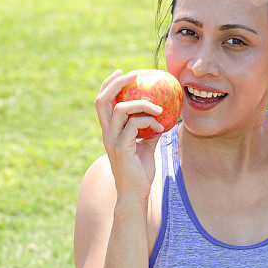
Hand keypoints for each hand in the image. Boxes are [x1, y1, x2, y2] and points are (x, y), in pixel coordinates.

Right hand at [94, 69, 164, 202]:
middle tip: (133, 75)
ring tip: (159, 108)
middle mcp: (107, 133)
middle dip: (116, 84)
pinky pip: (134, 125)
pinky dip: (149, 122)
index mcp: (110, 131)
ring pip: (120, 110)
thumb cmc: (141, 171)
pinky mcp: (121, 147)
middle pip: (102, 100)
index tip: (122, 72)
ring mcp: (112, 140)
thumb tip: (165, 115)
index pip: (103, 102)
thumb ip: (150, 129)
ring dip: (142, 104)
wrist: (135, 194)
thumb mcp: (147, 145)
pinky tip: (161, 128)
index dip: (109, 84)